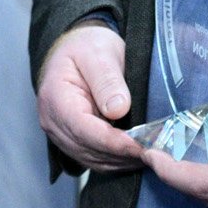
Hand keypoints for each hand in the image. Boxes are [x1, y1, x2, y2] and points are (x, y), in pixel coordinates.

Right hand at [35, 22, 145, 171]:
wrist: (77, 48)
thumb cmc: (87, 46)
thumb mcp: (99, 53)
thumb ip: (107, 80)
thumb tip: (118, 110)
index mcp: (55, 97)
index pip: (83, 129)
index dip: (113, 142)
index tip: (140, 145)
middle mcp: (52, 121)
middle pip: (88, 149)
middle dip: (121, 154)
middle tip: (154, 152)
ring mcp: (60, 134)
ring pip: (91, 159)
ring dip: (120, 160)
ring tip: (149, 154)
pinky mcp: (72, 140)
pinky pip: (93, 158)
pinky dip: (115, 159)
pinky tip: (135, 154)